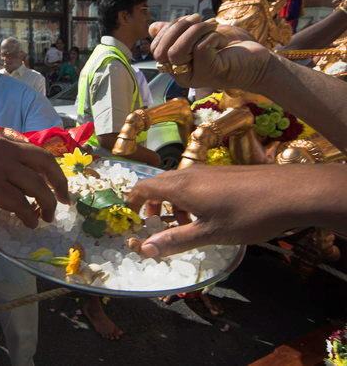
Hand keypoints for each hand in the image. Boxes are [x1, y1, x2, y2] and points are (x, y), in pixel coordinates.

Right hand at [0, 130, 68, 227]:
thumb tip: (20, 170)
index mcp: (1, 139)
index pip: (40, 152)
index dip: (56, 172)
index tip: (61, 187)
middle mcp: (3, 149)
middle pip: (45, 167)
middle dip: (59, 187)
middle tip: (62, 203)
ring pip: (36, 187)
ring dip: (46, 205)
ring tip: (45, 218)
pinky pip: (20, 204)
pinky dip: (29, 215)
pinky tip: (28, 222)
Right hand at [126, 164, 342, 257]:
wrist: (292, 192)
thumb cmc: (248, 214)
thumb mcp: (209, 233)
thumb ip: (175, 240)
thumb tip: (144, 249)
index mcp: (181, 187)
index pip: (144, 186)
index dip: (133, 199)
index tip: (130, 213)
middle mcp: (190, 174)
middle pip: (160, 184)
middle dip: (153, 203)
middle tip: (156, 223)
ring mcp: (208, 171)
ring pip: (178, 184)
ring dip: (172, 203)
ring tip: (184, 225)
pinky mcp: (223, 173)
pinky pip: (195, 183)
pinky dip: (189, 198)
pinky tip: (207, 215)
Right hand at [149, 13, 271, 91]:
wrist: (258, 62)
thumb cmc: (230, 49)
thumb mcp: (199, 35)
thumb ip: (177, 32)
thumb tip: (152, 27)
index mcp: (176, 68)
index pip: (155, 49)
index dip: (167, 30)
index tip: (188, 20)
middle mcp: (182, 76)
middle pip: (161, 52)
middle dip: (177, 28)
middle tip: (198, 19)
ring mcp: (195, 77)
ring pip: (177, 51)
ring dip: (195, 30)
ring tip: (211, 26)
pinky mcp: (210, 73)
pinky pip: (200, 48)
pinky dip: (213, 36)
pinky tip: (222, 41)